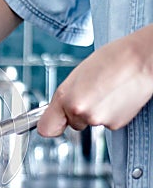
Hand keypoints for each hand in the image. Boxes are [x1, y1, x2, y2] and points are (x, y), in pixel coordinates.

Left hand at [38, 24, 152, 136]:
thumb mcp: (76, 76)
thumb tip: (55, 113)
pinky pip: (105, 123)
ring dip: (94, 111)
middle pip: (71, 124)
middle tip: (90, 92)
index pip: (45, 129)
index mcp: (65, 97)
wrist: (142, 59)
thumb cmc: (111, 60)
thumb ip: (63, 97)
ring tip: (105, 91)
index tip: (54, 121)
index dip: (50, 124)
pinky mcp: (115, 125)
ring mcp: (97, 119)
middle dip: (77, 112)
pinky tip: (115, 96)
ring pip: (89, 122)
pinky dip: (110, 113)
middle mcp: (79, 112)